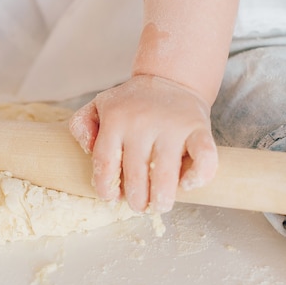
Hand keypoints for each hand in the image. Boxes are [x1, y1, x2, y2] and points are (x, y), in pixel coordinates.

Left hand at [69, 75, 217, 212]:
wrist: (169, 79)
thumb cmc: (131, 103)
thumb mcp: (98, 106)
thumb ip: (81, 126)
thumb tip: (88, 150)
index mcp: (115, 119)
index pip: (105, 162)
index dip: (105, 187)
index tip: (111, 197)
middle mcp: (142, 122)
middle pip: (135, 174)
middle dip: (136, 199)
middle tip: (138, 205)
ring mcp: (172, 125)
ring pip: (166, 173)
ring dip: (161, 198)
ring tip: (158, 205)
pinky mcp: (199, 128)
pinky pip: (204, 158)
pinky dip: (198, 177)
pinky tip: (186, 185)